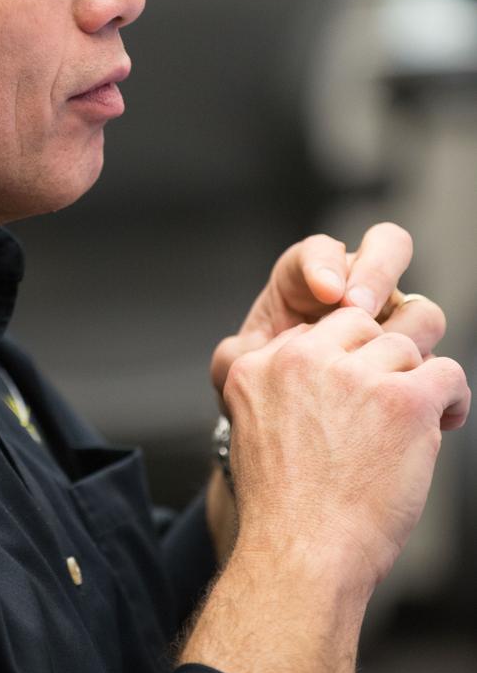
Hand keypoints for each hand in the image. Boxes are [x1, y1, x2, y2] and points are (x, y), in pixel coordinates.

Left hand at [211, 222, 448, 411]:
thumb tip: (238, 356)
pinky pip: (435, 363)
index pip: (322, 251)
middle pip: (389, 247)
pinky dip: (429, 381)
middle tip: (359, 307)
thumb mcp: (241, 369)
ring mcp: (391, 323)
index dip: (324, 263)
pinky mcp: (414, 363)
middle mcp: (357, 290)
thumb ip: (235, 357)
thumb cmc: (266, 381)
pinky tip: (410, 404)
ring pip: (420, 307)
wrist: (291, 425)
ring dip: (407, 330)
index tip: (325, 290)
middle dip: (377, 272)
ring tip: (382, 362)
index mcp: (309, 278)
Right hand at [222, 307, 470, 592]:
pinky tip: (446, 418)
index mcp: (259, 366)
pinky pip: (446, 371)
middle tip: (390, 397)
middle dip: (379, 356)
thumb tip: (338, 375)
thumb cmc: (285, 513)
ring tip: (418, 418)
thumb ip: (285, 393)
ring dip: (416, 379)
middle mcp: (302, 359)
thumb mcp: (256, 434)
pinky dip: (452, 395)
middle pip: (359, 324)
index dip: (341, 361)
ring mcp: (354, 376)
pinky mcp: (402, 400)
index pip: (315, 332)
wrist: (301, 554)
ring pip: (404, 344)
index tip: (352, 397)